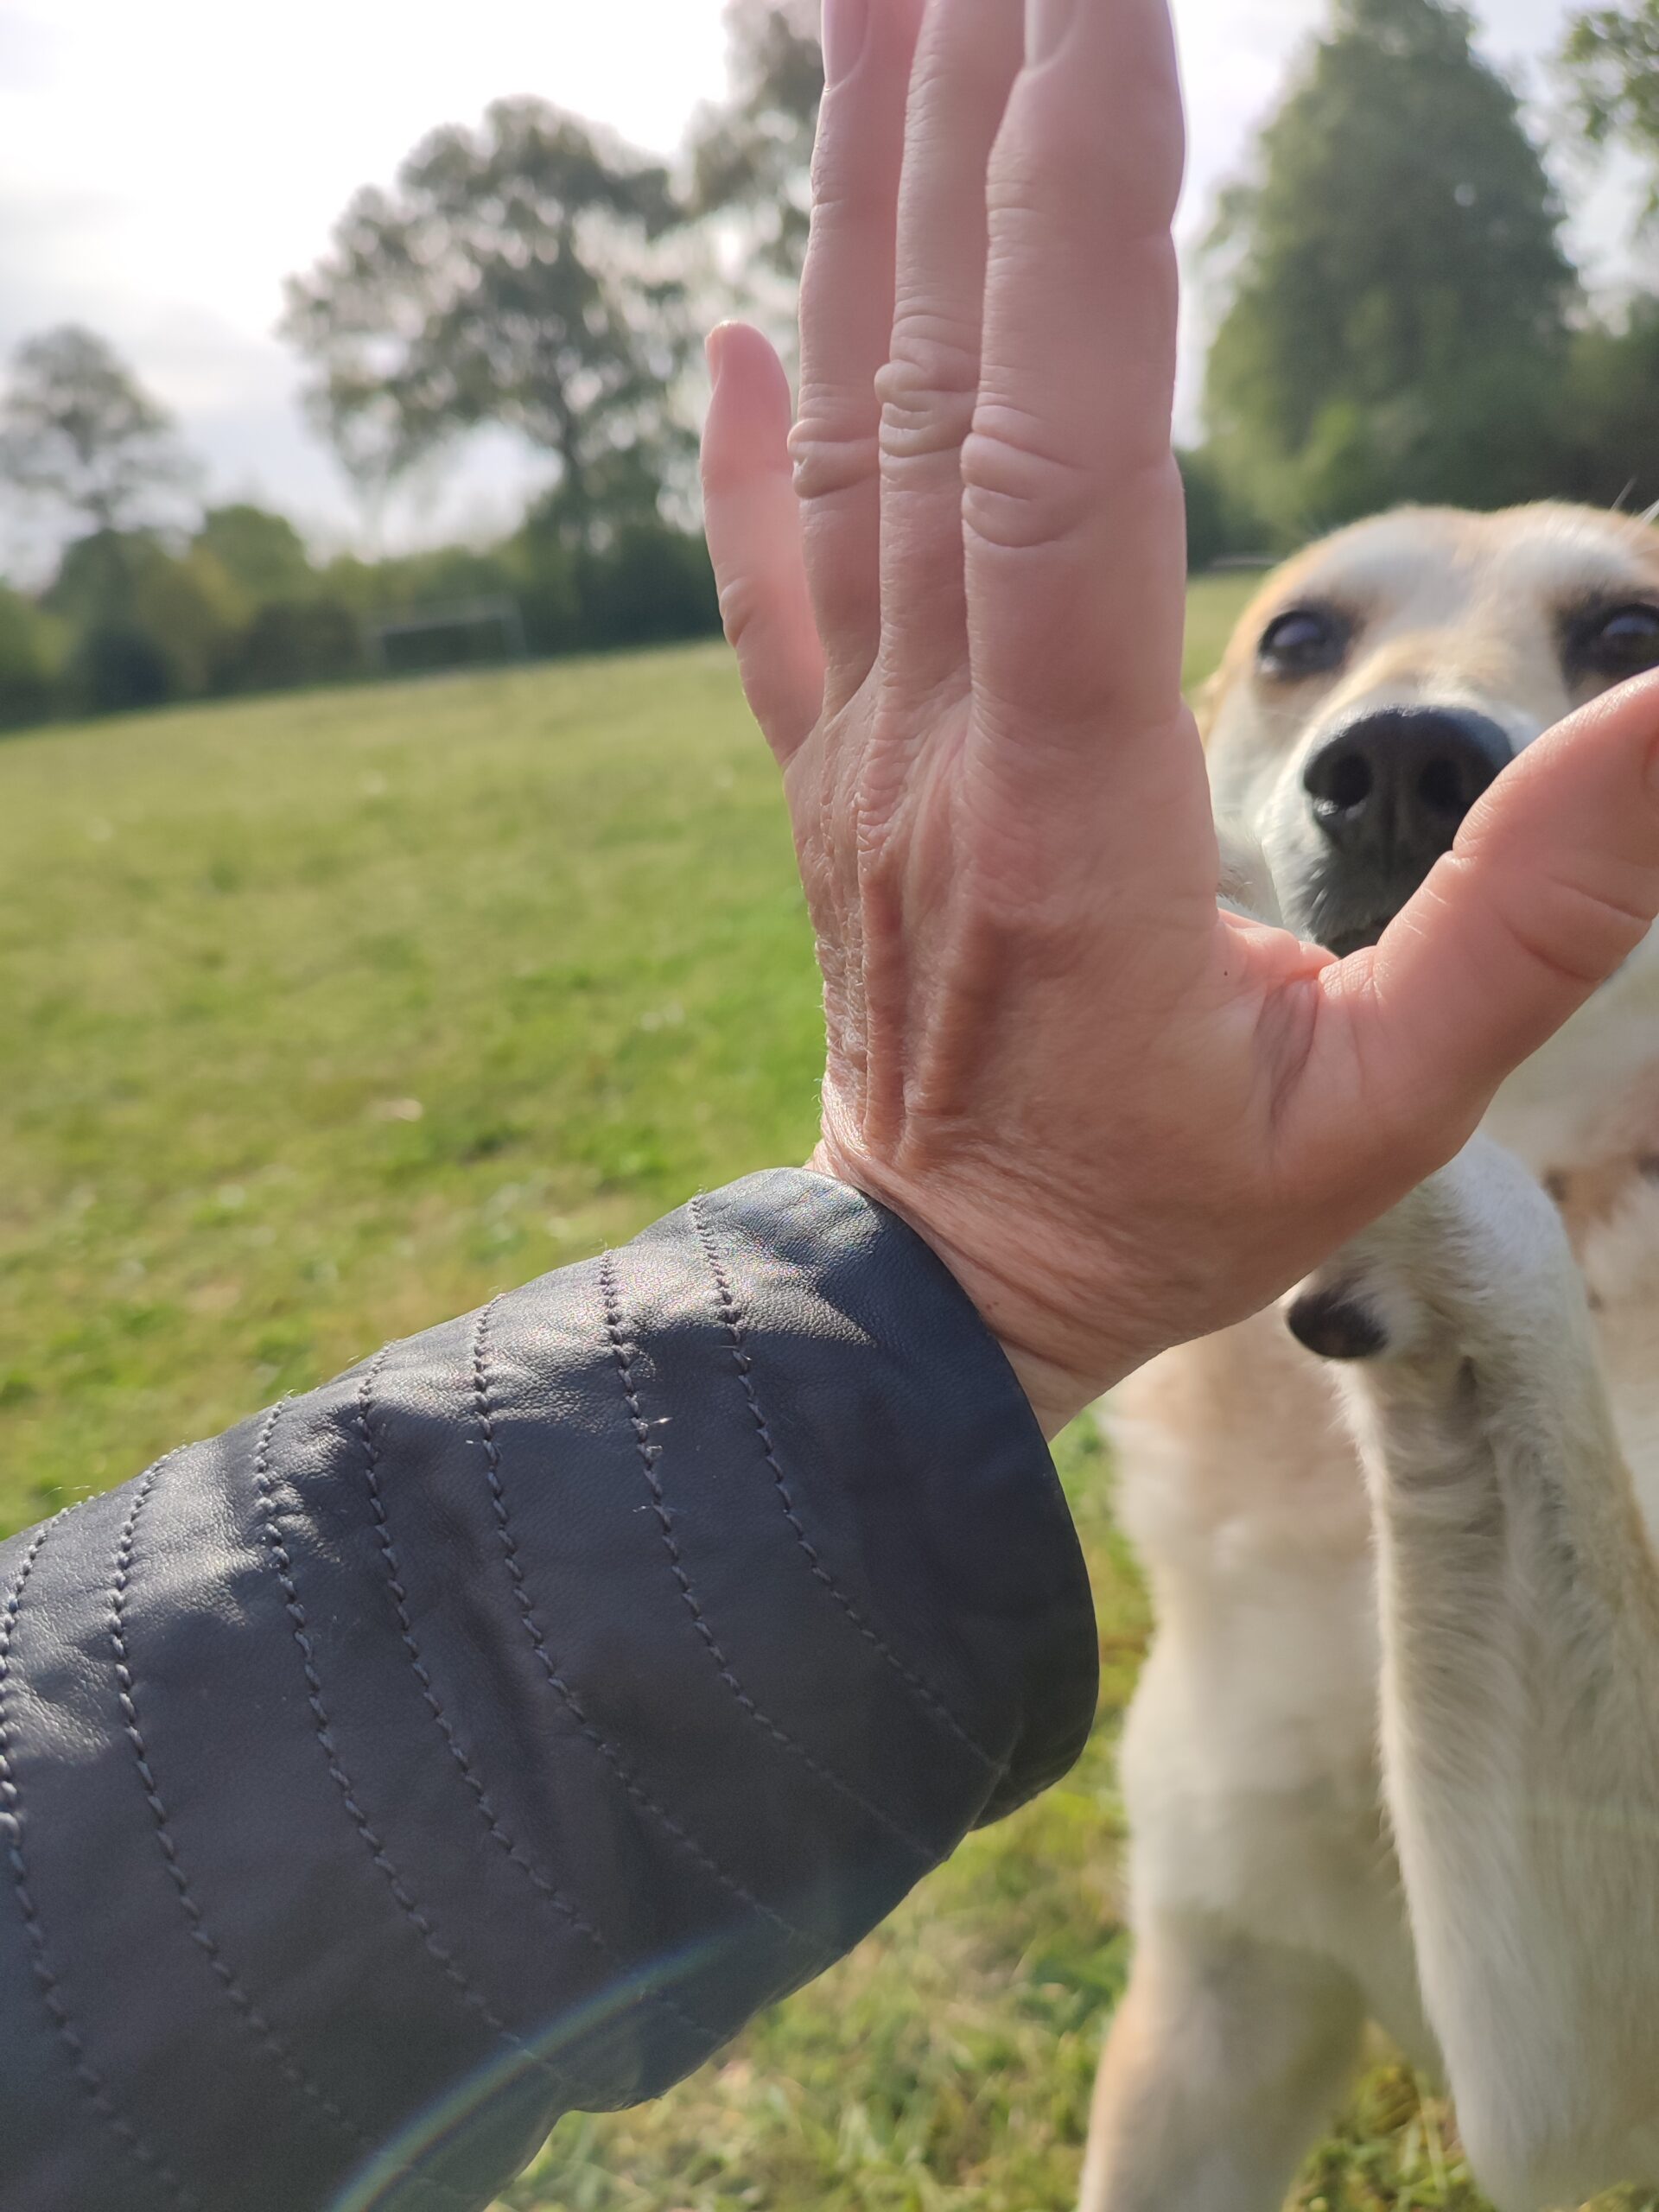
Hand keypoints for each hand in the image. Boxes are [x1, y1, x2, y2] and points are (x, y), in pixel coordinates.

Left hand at [700, 0, 1658, 1437]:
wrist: (945, 1299)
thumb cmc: (1170, 1213)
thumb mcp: (1389, 1104)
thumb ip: (1543, 909)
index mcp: (1066, 815)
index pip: (1061, 460)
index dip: (1081, 222)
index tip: (1100, 2)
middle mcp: (931, 746)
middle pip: (931, 393)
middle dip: (967, 127)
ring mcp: (855, 752)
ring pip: (841, 447)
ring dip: (858, 214)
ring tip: (876, 5)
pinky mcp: (825, 776)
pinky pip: (770, 583)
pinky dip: (746, 445)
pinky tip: (732, 317)